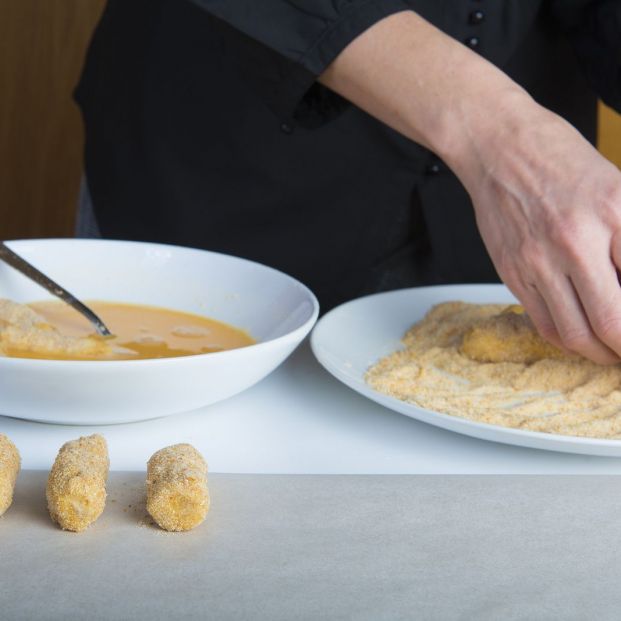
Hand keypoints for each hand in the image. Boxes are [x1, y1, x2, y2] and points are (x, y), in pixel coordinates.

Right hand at [458, 98, 620, 362]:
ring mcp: (538, 260)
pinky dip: (567, 340)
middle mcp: (575, 241)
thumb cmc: (558, 159)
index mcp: (614, 212)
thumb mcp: (618, 187)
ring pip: (575, 334)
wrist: (499, 149)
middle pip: (612, 323)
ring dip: (600, 353)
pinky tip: (580, 335)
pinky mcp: (512, 273)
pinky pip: (544, 323)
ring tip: (610, 350)